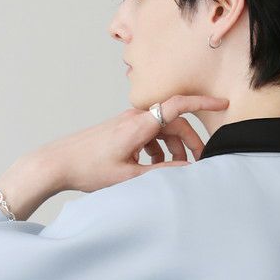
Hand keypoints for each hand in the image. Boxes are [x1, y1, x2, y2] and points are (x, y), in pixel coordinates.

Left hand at [36, 95, 230, 194]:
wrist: (57, 162)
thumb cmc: (88, 169)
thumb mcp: (129, 176)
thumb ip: (162, 172)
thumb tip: (187, 169)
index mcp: (139, 125)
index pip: (178, 105)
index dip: (203, 102)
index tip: (222, 103)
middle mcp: (134, 117)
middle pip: (174, 122)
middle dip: (190, 141)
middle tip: (199, 162)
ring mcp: (127, 122)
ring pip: (161, 129)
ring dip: (172, 148)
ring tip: (173, 170)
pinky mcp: (121, 130)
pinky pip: (148, 133)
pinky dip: (157, 148)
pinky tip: (152, 167)